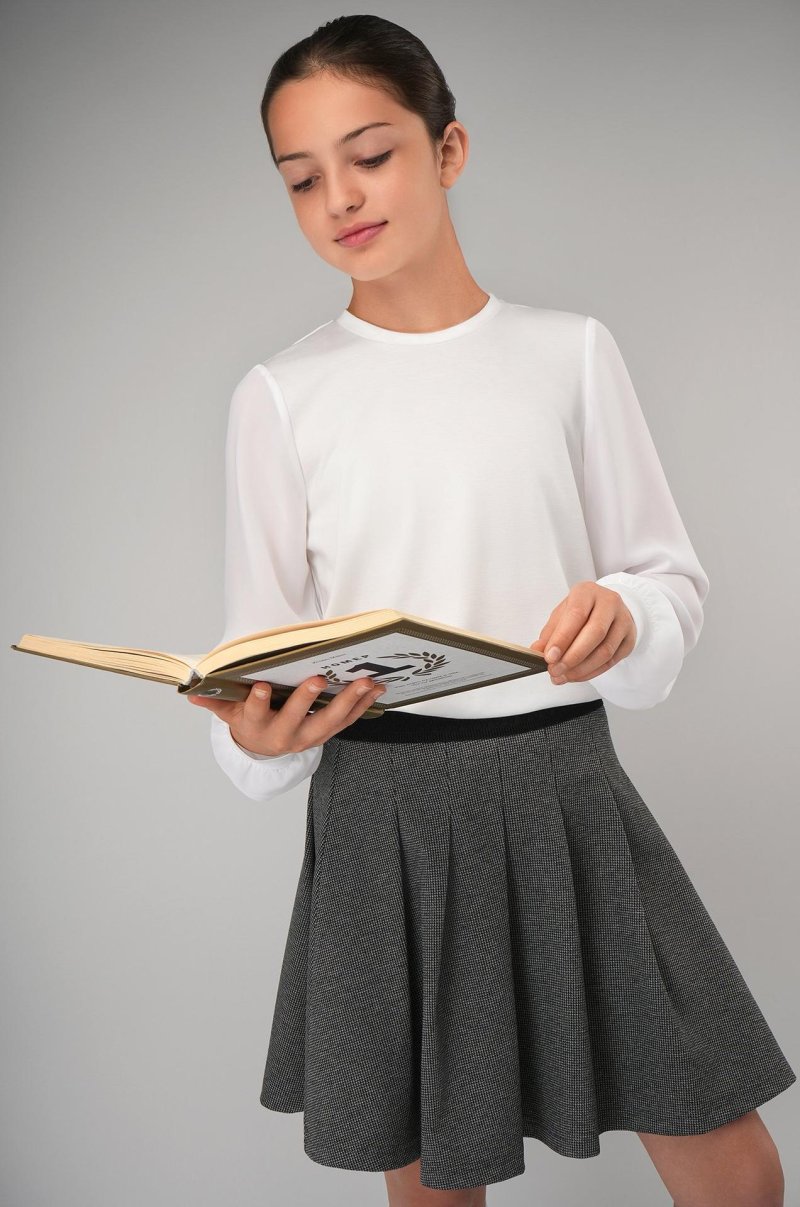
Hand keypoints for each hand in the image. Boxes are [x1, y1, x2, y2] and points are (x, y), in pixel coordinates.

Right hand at [186, 675, 386, 754]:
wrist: (265, 748)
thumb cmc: (248, 722)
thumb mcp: (228, 713)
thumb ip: (213, 701)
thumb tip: (190, 691)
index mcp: (258, 727)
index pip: (254, 714)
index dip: (256, 702)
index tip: (260, 687)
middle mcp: (285, 736)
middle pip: (297, 719)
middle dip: (307, 700)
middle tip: (317, 679)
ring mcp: (309, 736)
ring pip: (329, 721)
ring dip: (348, 702)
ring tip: (364, 682)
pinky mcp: (326, 733)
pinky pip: (347, 720)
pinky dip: (362, 705)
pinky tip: (375, 689)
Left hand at [529, 581, 636, 684]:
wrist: (608, 608)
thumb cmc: (582, 610)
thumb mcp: (562, 615)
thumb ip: (550, 633)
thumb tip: (537, 651)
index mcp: (588, 592)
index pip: (576, 615)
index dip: (562, 638)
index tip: (549, 657)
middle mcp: (610, 603)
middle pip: (595, 633)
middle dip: (572, 657)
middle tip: (555, 670)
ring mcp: (624, 621)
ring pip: (605, 651)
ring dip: (581, 669)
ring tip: (563, 676)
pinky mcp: (629, 639)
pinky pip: (612, 661)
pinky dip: (591, 672)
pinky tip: (577, 675)